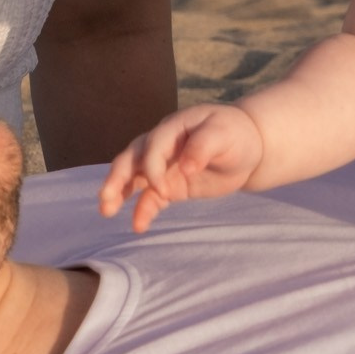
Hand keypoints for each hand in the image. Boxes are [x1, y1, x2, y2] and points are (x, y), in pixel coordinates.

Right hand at [97, 103, 264, 232]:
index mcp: (173, 127)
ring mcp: (164, 165)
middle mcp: (162, 144)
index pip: (153, 145)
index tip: (163, 189)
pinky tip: (139, 226)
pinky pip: (150, 197)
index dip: (152, 167)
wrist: (248, 147)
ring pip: (134, 176)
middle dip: (118, 177)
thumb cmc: (235, 134)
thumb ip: (204, 146)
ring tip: (105, 210)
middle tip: (106, 197)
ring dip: (118, 191)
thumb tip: (186, 168)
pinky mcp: (170, 184)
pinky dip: (143, 210)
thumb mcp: (225, 134)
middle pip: (132, 157)